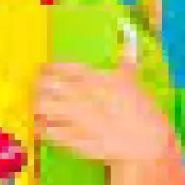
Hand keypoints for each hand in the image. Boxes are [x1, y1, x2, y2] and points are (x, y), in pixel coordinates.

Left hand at [36, 42, 179, 166]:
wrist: (148, 144)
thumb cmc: (142, 112)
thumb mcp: (133, 82)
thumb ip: (125, 61)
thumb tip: (129, 39)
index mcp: (94, 78)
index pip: (60, 67)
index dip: (48, 69)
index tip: (43, 71)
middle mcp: (82, 95)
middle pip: (45, 85)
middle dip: (38, 86)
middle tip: (36, 89)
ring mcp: (77, 118)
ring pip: (42, 106)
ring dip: (36, 105)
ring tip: (37, 108)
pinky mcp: (74, 140)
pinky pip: (47, 131)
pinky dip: (40, 128)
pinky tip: (40, 127)